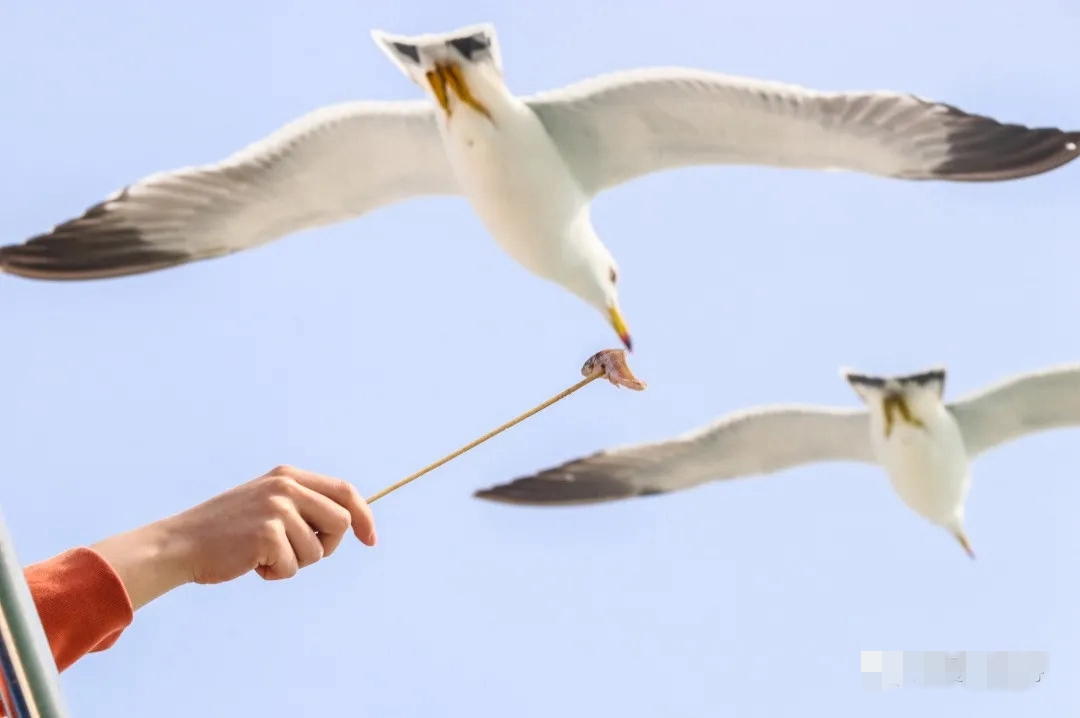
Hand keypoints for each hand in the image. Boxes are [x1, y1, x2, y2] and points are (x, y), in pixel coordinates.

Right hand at [93, 465, 376, 609]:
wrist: (181, 543)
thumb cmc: (227, 532)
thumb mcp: (267, 504)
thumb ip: (303, 505)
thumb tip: (352, 522)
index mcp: (288, 475)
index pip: (345, 491)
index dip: (364, 516)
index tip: (370, 540)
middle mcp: (286, 486)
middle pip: (341, 522)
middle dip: (328, 546)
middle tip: (297, 555)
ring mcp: (277, 508)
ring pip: (318, 551)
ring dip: (294, 564)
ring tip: (263, 556)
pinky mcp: (267, 533)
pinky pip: (292, 567)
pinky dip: (275, 574)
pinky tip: (251, 563)